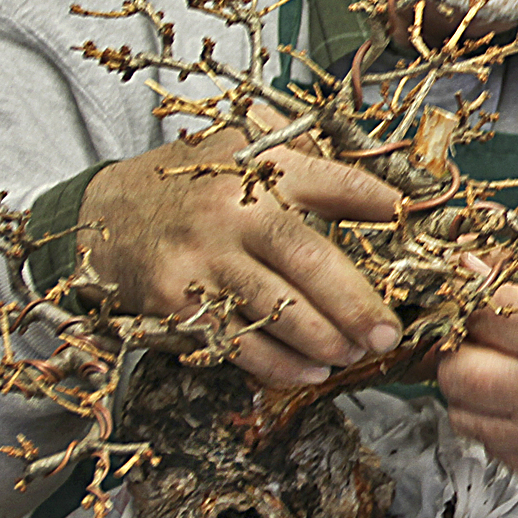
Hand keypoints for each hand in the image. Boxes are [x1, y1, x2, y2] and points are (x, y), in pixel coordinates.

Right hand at [78, 130, 403, 385]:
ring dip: (323, 339)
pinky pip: (238, 342)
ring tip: (357, 354)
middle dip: (357, 302)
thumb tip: (380, 188)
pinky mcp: (177, 301)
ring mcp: (202, 259)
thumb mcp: (242, 146)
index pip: (334, 183)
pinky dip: (278, 363)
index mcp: (260, 167)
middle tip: (389, 332)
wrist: (101, 213)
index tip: (416, 223)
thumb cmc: (192, 182)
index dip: (379, 204)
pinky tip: (312, 371)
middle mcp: (232, 212)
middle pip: (309, 259)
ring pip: (276, 309)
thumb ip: (303, 158)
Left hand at [437, 273, 517, 480]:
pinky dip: (494, 419)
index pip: (475, 305)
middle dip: (464, 341)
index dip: (473, 289)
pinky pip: (491, 445)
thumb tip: (481, 266)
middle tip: (490, 328)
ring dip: (473, 384)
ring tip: (507, 364)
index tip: (478, 283)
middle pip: (453, 366)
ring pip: (462, 412)